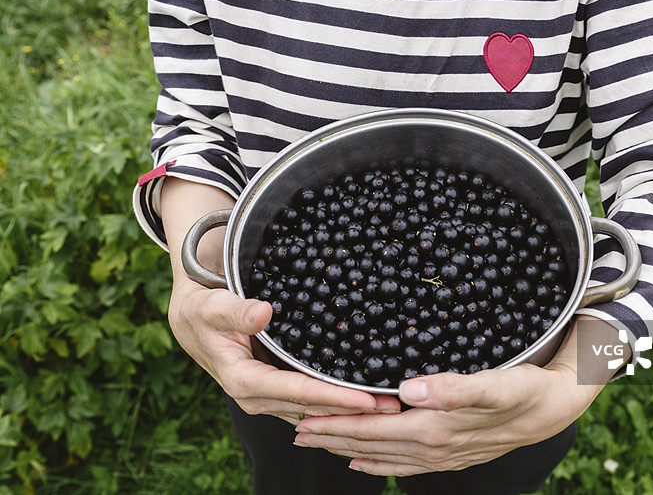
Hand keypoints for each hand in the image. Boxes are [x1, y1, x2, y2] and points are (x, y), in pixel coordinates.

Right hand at [160, 178, 400, 422]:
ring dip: (349, 413)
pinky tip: (363, 407)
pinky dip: (336, 408)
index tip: (365, 400)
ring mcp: (268, 398)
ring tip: (388, 409)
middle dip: (352, 411)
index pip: (299, 393)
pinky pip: (309, 406)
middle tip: (392, 406)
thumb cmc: (202, 309)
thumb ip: (236, 311)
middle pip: (313, 409)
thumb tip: (264, 312)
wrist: (192, 320)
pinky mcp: (276, 392)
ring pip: (315, 412)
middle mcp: (258, 397)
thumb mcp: (212, 306)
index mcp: (245, 382)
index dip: (333, 398)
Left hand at [293, 315, 625, 475]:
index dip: (338, 424)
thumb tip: (408, 389)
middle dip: (332, 438)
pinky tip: (365, 463)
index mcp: (437, 429)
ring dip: (349, 450)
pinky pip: (406, 464)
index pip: (375, 430)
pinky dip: (380, 463)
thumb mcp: (495, 384)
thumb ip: (452, 388)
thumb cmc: (525, 390)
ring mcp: (444, 456)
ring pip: (384, 456)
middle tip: (296, 430)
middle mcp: (435, 448)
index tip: (304, 418)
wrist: (557, 407)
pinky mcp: (453, 454)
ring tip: (319, 443)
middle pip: (372, 446)